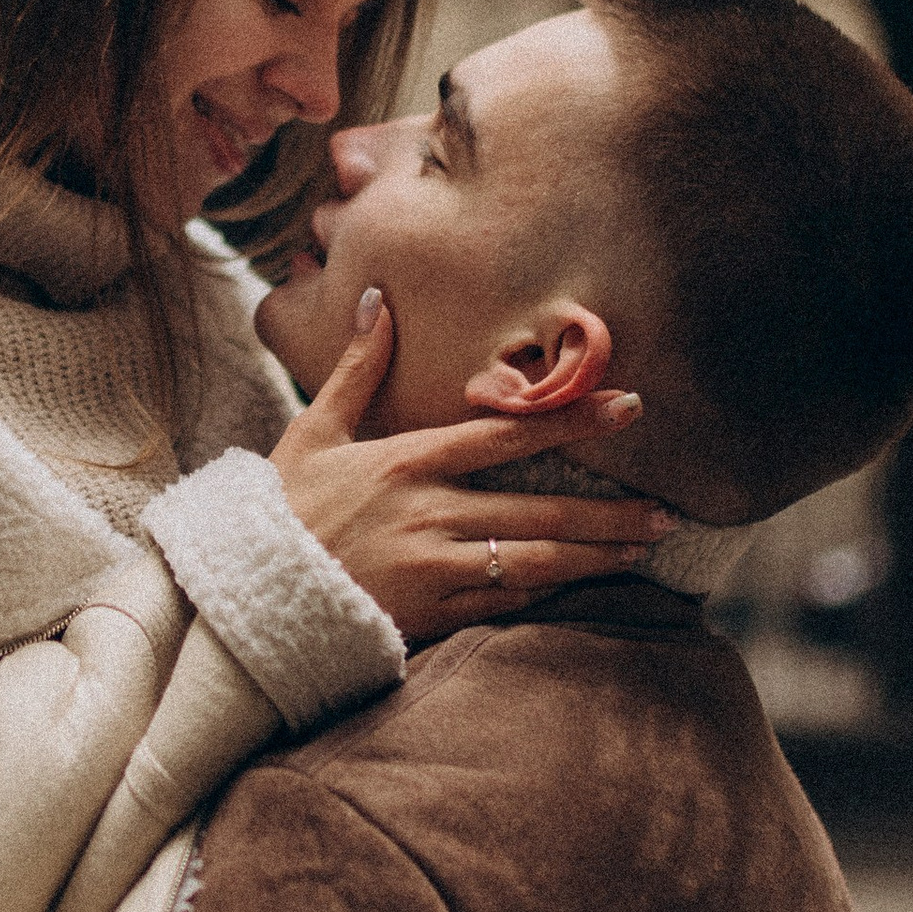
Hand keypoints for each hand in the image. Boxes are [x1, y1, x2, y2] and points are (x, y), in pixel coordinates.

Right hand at [271, 294, 672, 646]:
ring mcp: (433, 568)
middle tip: (669, 508)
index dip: (572, 420)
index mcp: (406, 462)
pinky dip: (549, 593)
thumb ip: (355, 368)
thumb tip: (374, 297)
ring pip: (534, 561)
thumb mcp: (312, 431)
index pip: (506, 434)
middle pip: (539, 509)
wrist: (243, 593)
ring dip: (595, 555)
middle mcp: (429, 513)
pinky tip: (586, 585)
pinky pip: (503, 601)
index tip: (627, 407)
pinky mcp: (429, 614)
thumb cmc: (279, 509)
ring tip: (643, 547)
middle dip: (610, 510)